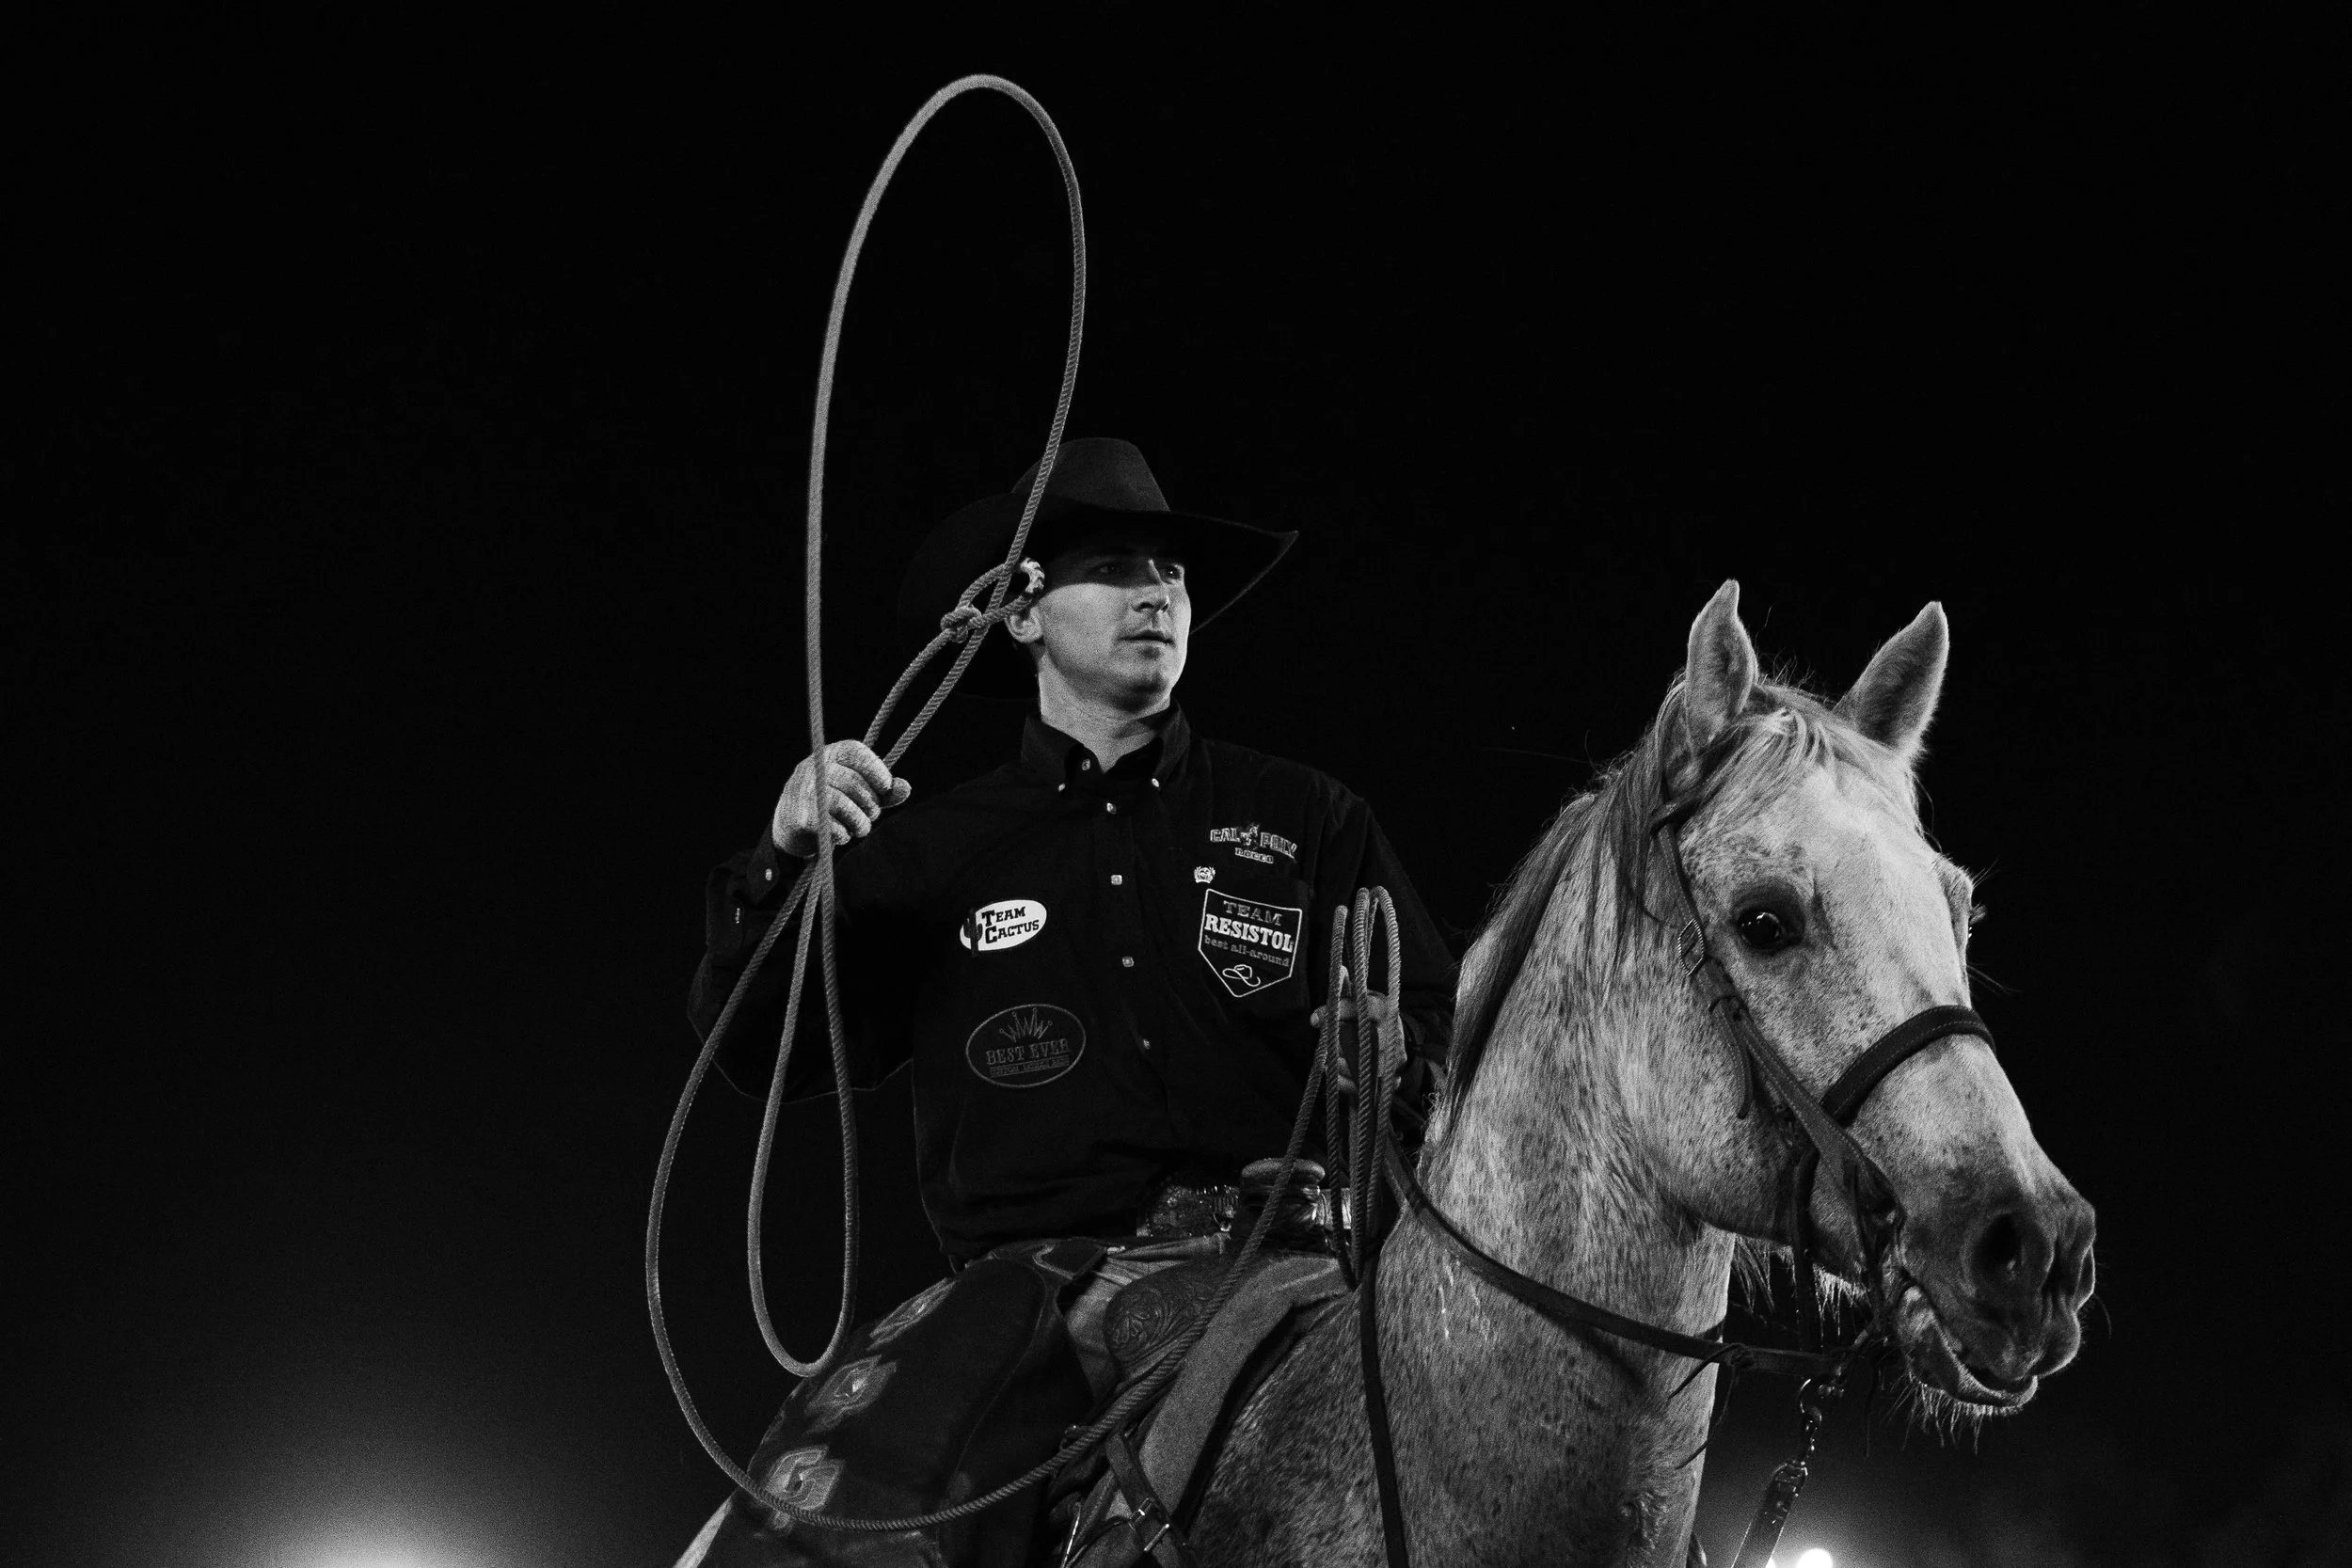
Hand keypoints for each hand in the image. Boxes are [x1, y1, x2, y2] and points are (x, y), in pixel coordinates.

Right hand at [772, 741, 910, 856]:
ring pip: (843, 805)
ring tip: (860, 828)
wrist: (792, 827)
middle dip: (871, 804)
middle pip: (853, 782)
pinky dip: (843, 835)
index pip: (856, 752)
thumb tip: (905, 788)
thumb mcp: (862, 794)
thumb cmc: (834, 806)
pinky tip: (841, 835)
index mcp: (830, 754)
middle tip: (871, 815)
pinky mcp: (799, 816)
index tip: (885, 789)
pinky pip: (831, 826)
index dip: (877, 771)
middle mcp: (813, 767)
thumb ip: (884, 791)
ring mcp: (803, 791)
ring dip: (860, 822)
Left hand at [1311, 963, 1404, 1099]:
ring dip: (1338, 1062)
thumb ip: (1349, 991)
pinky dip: (1342, 1080)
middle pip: (1360, 1039)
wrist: (1397, 1046)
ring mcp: (1394, 1059)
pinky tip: (1334, 1071)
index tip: (1314, 1018)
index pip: (1363, 1007)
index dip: (1338, 1011)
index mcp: (1386, 1010)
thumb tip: (1340, 969)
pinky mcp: (1391, 1080)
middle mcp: (1394, 1034)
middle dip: (1337, 1043)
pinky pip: (1361, 1084)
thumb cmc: (1373, 1020)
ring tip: (1330, 1057)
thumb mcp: (1365, 1001)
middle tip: (1326, 1042)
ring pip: (1360, 1065)